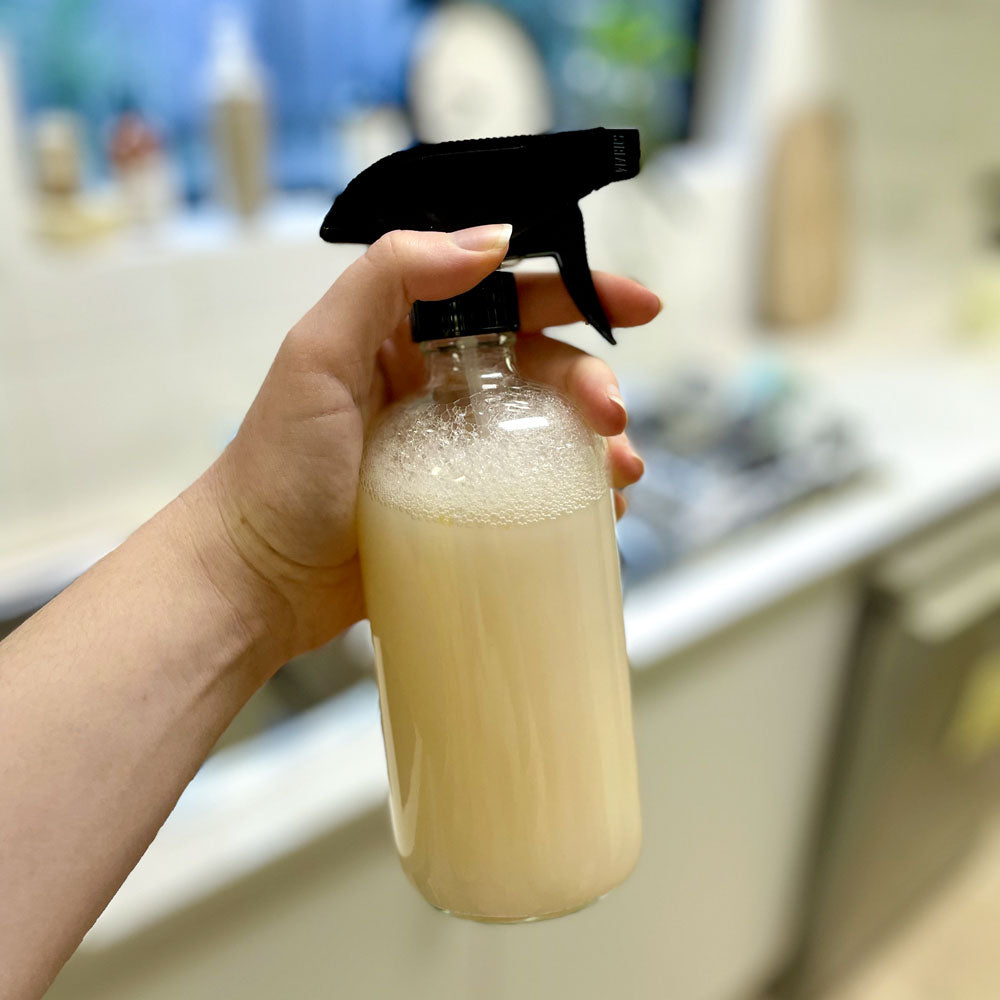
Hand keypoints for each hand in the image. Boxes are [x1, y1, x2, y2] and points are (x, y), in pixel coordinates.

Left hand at [198, 225, 659, 661]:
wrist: (257, 579)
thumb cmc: (276, 468)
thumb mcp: (318, 355)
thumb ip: (390, 278)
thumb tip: (489, 240)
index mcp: (408, 339)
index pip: (504, 298)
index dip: (575, 293)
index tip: (636, 305)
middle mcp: (437, 388)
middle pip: (540, 366)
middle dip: (592, 382)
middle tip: (613, 419)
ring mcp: (454, 452)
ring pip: (546, 428)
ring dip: (596, 442)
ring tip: (620, 472)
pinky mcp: (464, 510)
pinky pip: (533, 487)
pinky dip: (574, 493)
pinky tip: (601, 510)